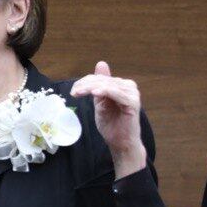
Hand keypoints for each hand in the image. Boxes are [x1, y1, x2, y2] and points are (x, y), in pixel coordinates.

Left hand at [70, 60, 145, 176]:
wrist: (121, 143)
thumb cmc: (112, 125)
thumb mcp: (101, 103)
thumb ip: (99, 86)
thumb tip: (101, 63)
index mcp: (122, 85)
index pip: (101, 78)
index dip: (85, 82)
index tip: (73, 90)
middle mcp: (129, 86)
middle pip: (103, 81)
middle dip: (85, 85)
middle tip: (73, 92)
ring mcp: (132, 94)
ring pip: (107, 85)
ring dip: (91, 88)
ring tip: (78, 93)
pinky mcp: (133, 102)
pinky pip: (116, 93)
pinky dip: (105, 91)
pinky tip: (95, 93)